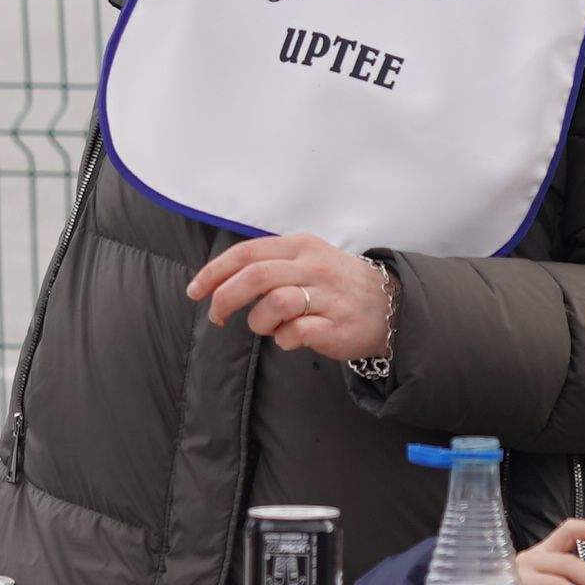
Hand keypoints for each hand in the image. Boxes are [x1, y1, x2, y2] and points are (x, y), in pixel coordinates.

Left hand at [184, 233, 390, 363]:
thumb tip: (220, 279)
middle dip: (225, 297)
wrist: (389, 305)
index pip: (247, 252)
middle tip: (216, 316)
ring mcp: (327, 296)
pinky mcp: (336, 325)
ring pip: (274, 304)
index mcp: (300, 246)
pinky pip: (295, 333)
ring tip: (266, 327)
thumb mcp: (306, 258)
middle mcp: (313, 266)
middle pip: (255, 276)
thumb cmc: (335, 284)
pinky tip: (289, 338)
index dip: (214, 272)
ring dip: (258, 321)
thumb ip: (268, 263)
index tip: (195, 290)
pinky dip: (283, 339)